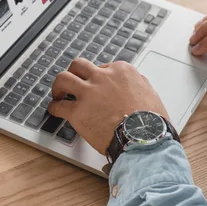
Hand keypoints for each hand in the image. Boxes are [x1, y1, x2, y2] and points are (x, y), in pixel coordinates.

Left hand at [48, 59, 167, 154]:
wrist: (144, 140)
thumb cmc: (150, 122)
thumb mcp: (151, 94)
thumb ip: (139, 85)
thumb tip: (136, 83)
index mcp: (121, 71)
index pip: (103, 66)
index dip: (98, 77)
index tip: (95, 84)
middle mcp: (103, 78)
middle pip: (79, 65)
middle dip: (74, 72)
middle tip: (72, 82)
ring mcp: (89, 93)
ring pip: (63, 78)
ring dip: (58, 86)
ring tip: (58, 94)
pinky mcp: (78, 112)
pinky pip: (58, 106)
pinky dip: (54, 108)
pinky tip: (55, 110)